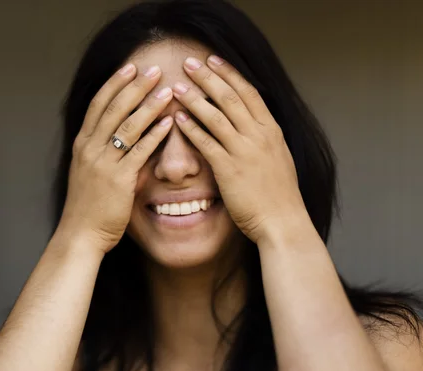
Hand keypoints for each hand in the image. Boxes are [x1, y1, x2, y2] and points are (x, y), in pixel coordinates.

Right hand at [59, 63, 173, 253]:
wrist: (80, 233)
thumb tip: (120, 138)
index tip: (130, 67)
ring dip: (149, 105)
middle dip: (135, 86)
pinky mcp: (118, 179)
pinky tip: (169, 122)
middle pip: (113, 108)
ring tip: (167, 89)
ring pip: (127, 125)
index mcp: (82, 144)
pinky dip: (154, 135)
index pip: (98, 104)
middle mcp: (89, 148)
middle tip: (154, 69)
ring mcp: (102, 163)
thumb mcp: (88, 172)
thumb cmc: (87, 206)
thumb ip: (102, 153)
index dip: (115, 84)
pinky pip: (139, 151)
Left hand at [171, 55, 307, 243]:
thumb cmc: (280, 195)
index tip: (214, 60)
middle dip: (208, 77)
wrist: (283, 221)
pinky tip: (178, 118)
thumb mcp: (278, 158)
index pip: (249, 92)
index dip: (230, 74)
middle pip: (230, 97)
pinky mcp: (230, 169)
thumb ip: (265, 139)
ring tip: (176, 85)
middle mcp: (259, 136)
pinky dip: (191, 128)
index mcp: (272, 131)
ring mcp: (244, 151)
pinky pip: (206, 143)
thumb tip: (253, 125)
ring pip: (216, 116)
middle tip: (189, 62)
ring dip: (194, 98)